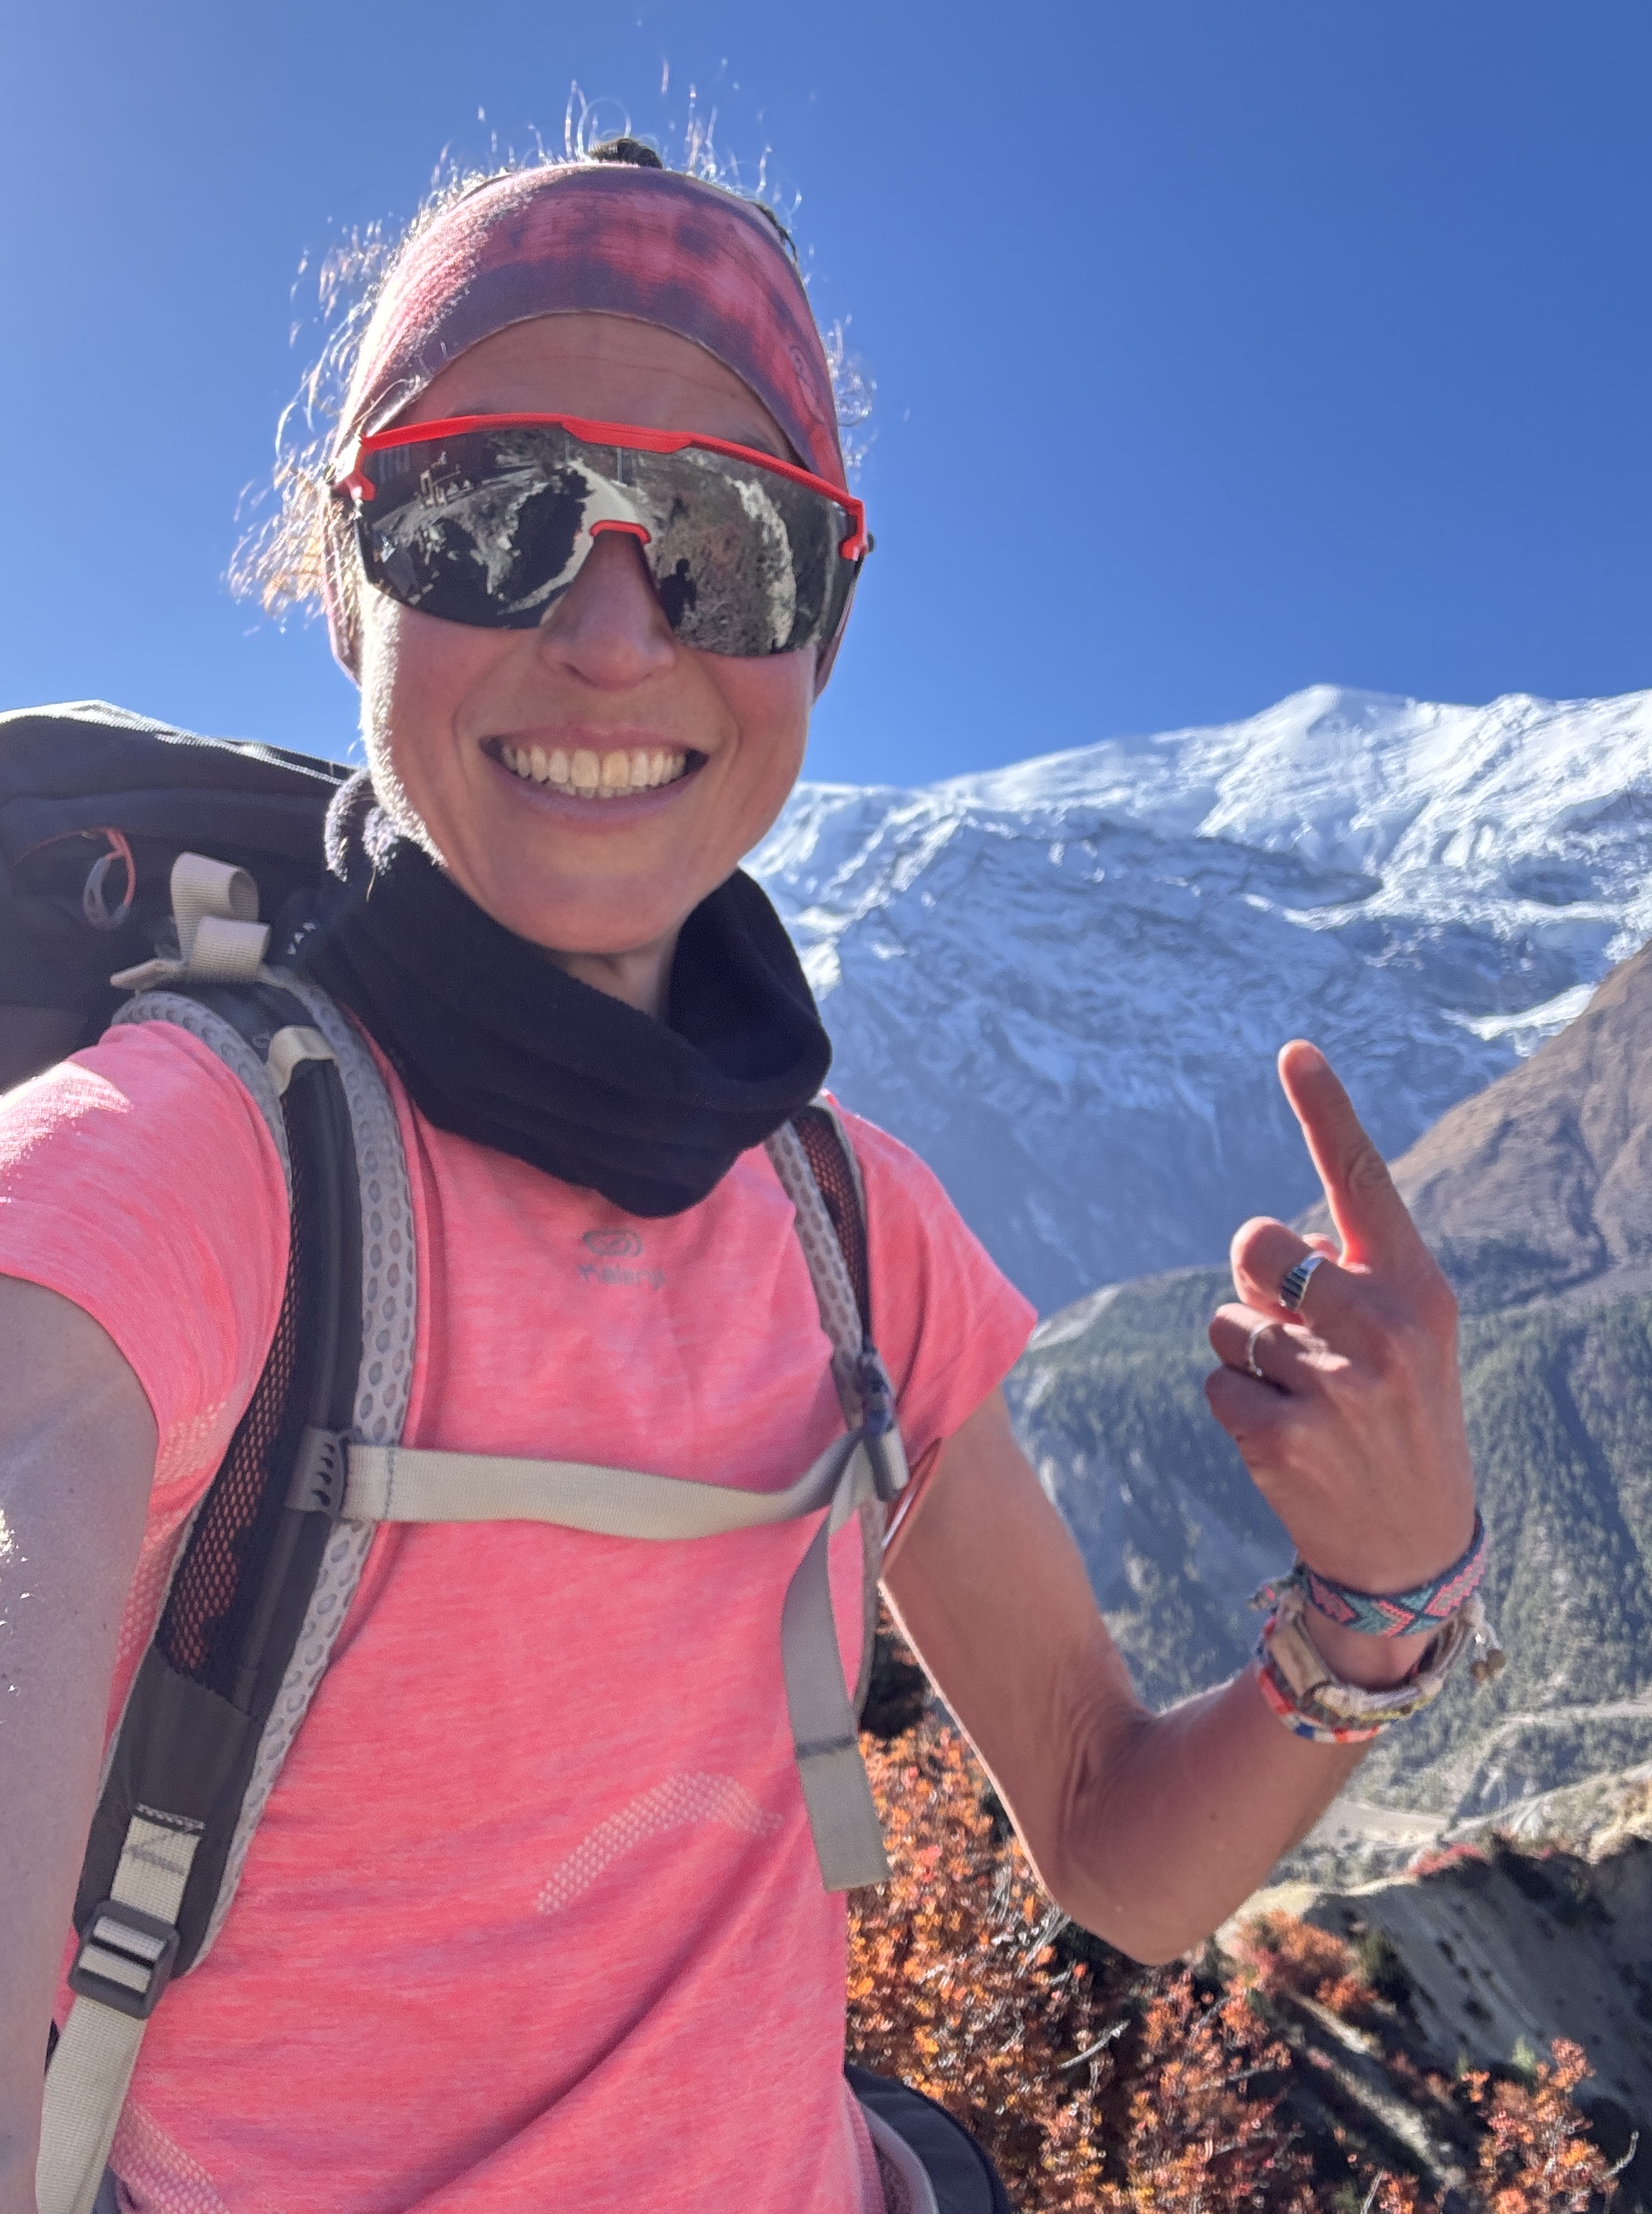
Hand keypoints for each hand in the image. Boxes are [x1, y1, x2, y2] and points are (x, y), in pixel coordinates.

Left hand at [1204, 1041, 1476, 1688]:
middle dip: (1256, 1284)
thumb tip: (1264, 1247)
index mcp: (1416, 1289)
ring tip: (1307, 1405)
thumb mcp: (1404, 1340)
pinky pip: (1214, 1383)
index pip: (1362, 1181)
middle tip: (1303, 1341)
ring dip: (1248, 1358)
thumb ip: (1345, 1278)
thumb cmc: (1398, 1421)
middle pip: (1255, 1245)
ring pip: (1225, 1321)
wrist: (1412, 1553)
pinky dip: (1236, 1409)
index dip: (1326, 1110)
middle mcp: (1381, 1327)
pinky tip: (1287, 1445)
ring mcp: (1334, 1387)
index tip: (1293, 1049)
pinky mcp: (1282, 1439)